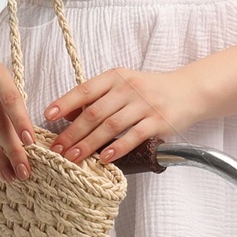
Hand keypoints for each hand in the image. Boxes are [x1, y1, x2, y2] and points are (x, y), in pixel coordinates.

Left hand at [44, 66, 202, 164]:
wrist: (188, 91)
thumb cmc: (150, 91)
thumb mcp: (123, 86)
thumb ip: (98, 98)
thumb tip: (67, 114)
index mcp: (115, 77)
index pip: (85, 90)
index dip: (65, 103)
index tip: (48, 116)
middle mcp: (128, 88)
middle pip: (94, 112)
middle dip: (72, 133)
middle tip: (56, 149)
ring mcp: (144, 105)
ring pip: (110, 126)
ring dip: (89, 144)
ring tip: (74, 158)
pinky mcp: (158, 121)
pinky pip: (134, 136)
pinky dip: (118, 148)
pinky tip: (105, 158)